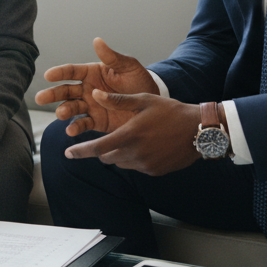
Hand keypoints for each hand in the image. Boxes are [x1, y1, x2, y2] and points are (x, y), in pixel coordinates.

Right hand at [34, 38, 158, 135]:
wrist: (150, 105)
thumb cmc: (140, 81)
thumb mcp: (129, 67)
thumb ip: (112, 57)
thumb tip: (97, 40)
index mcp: (92, 73)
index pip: (72, 71)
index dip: (59, 72)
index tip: (48, 75)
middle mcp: (87, 89)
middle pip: (65, 91)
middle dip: (52, 94)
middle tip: (40, 98)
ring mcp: (90, 106)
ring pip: (71, 108)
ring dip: (63, 110)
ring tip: (61, 113)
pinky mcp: (96, 121)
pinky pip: (82, 124)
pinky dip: (75, 127)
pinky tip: (71, 130)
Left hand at [62, 90, 201, 175]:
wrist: (199, 131)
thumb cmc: (171, 111)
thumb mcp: (144, 100)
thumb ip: (117, 100)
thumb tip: (95, 94)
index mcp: (129, 135)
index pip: (97, 148)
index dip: (80, 151)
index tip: (68, 153)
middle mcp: (135, 154)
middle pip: (107, 157)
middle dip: (103, 149)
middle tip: (111, 137)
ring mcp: (145, 165)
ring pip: (121, 162)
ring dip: (119, 153)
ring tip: (133, 138)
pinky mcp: (154, 172)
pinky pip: (136, 167)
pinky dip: (135, 158)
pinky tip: (147, 145)